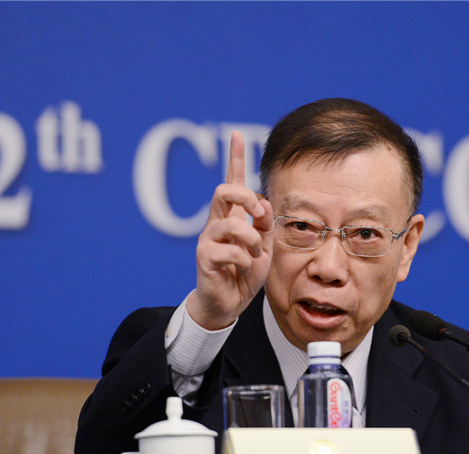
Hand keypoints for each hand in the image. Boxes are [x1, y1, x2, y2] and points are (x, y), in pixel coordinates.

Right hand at [187, 131, 273, 329]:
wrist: (227, 303)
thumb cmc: (244, 273)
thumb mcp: (264, 248)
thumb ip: (265, 226)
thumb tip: (264, 205)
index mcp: (232, 217)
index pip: (232, 182)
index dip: (235, 159)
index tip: (237, 135)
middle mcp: (216, 223)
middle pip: (223, 191)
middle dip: (245, 197)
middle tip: (260, 215)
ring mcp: (208, 239)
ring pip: (231, 225)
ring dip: (252, 241)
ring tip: (254, 256)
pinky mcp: (204, 257)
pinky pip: (229, 250)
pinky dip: (244, 260)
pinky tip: (244, 269)